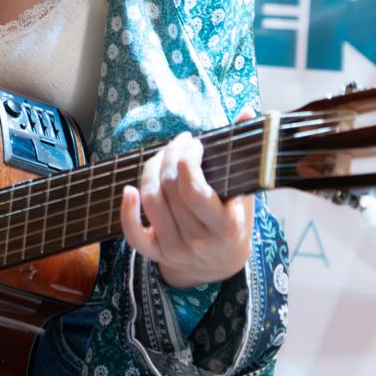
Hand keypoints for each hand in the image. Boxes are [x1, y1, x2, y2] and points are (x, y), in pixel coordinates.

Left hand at [119, 110, 257, 288]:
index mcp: (226, 226)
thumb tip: (248, 111)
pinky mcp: (156, 254)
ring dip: (150, 171)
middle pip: (170, 189)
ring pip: (151, 202)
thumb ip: (246, 153)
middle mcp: (199, 240)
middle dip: (170, 156)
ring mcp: (175, 249)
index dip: (187, 159)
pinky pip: (133, 234)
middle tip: (178, 142)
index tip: (195, 142)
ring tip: (162, 157)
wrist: (222, 263)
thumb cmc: (235, 220)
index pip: (194, 189)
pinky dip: (127, 210)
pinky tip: (129, 189)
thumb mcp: (246, 191)